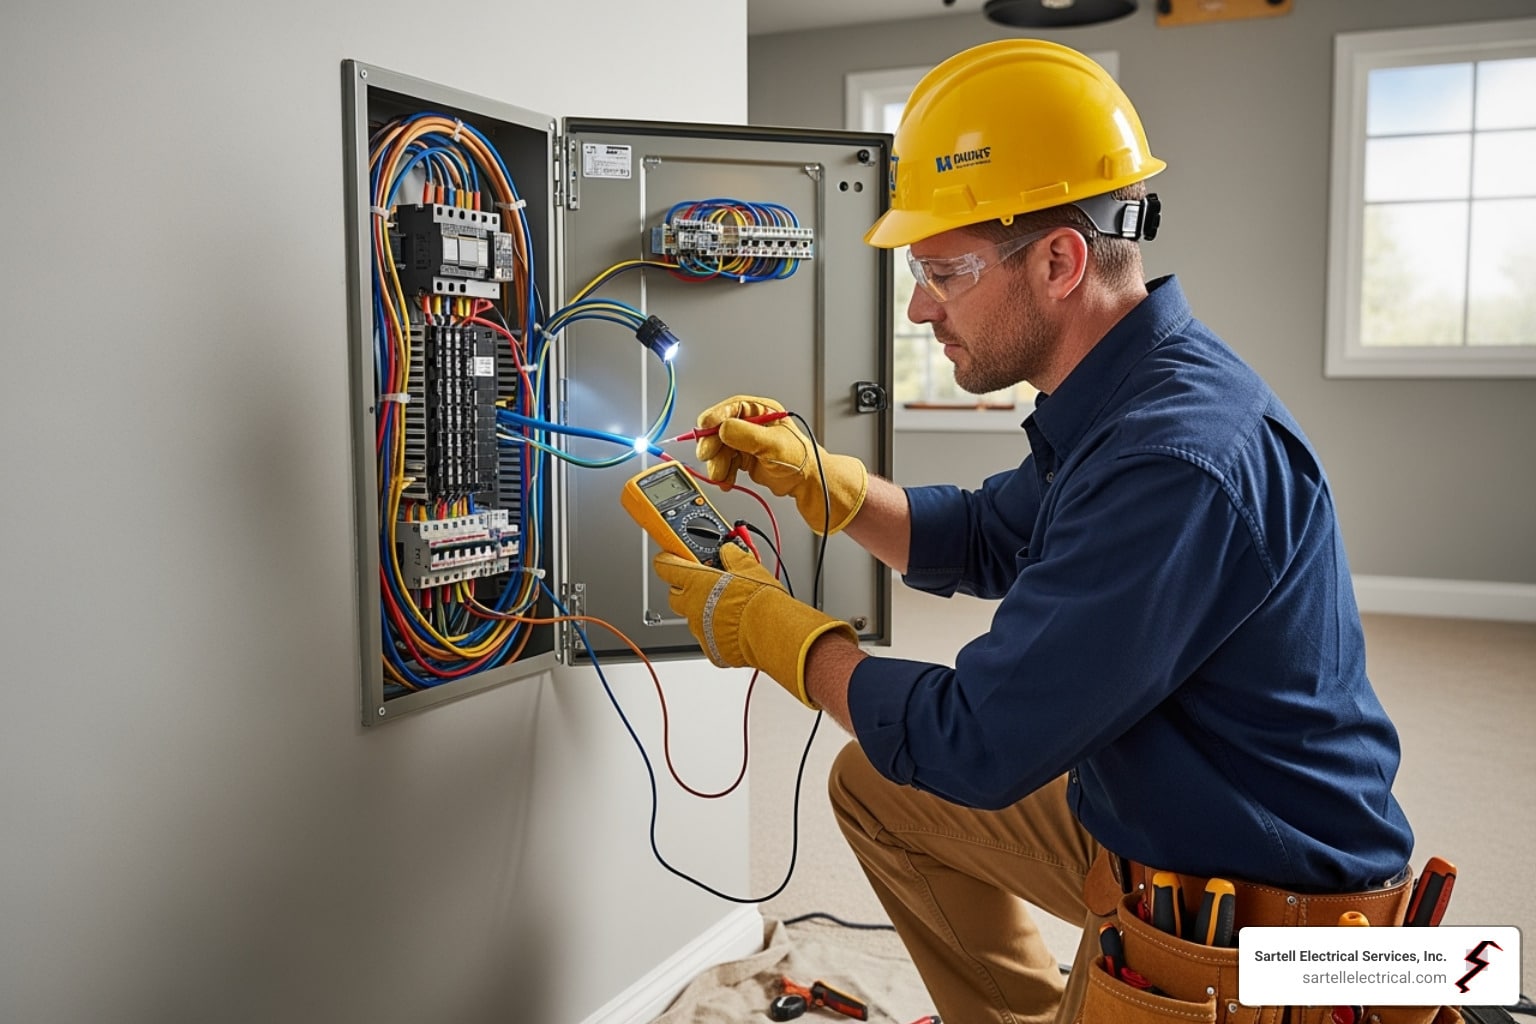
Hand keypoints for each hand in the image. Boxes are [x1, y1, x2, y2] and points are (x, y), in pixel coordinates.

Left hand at [652, 543, 857, 707]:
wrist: (771, 633)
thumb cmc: (759, 601)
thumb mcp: (749, 566)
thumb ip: (733, 556)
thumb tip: (729, 551)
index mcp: (696, 583)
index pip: (666, 566)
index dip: (668, 560)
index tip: (670, 556)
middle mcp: (692, 608)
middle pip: (675, 595)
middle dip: (685, 588)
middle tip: (705, 582)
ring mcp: (700, 631)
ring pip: (695, 619)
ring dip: (706, 612)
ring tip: (730, 607)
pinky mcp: (712, 650)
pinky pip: (710, 638)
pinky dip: (719, 632)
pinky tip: (737, 627)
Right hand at [694, 395, 868, 534]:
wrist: (807, 483)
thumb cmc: (800, 459)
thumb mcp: (773, 444)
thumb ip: (746, 434)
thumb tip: (723, 428)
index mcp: (762, 411)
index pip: (731, 408)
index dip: (715, 416)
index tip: (704, 427)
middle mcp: (752, 424)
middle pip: (720, 429)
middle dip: (713, 445)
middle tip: (709, 455)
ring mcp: (746, 442)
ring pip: (720, 448)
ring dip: (717, 463)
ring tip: (722, 475)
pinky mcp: (744, 458)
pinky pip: (725, 462)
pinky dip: (723, 472)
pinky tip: (727, 480)